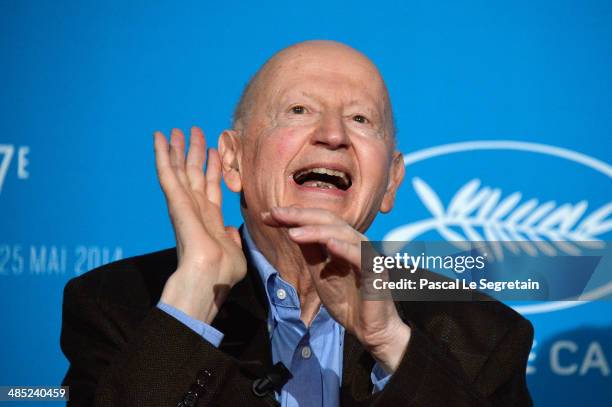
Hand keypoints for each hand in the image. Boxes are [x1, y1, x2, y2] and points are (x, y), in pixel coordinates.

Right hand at [154, 127, 245, 323]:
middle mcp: (195, 209)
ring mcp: (184, 204)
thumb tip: (232, 231)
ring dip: (177, 149)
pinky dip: (162, 154)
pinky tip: (159, 137)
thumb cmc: (223, 274)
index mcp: (210, 220)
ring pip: (178, 170)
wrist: (209, 279)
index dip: (213, 168)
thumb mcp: (235, 253)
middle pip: (193, 174)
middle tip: (193, 131)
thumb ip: (232, 238)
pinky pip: (166, 173)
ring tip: (176, 130)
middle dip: (194, 153)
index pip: (211, 188)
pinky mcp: (175, 201)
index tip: (215, 151)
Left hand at [262, 206, 410, 372]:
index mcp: (343, 241)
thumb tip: (292, 230)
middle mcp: (355, 242)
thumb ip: (311, 253)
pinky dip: (345, 249)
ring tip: (292, 233)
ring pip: (342, 233)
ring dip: (316, 231)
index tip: (267, 216)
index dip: (293, 216)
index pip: (317, 221)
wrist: (369, 330)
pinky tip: (328, 244)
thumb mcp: (320, 274)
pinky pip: (361, 256)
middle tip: (275, 213)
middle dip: (300, 215)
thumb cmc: (348, 301)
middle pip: (329, 220)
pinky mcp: (377, 271)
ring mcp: (367, 255)